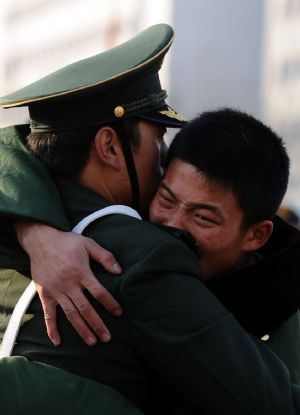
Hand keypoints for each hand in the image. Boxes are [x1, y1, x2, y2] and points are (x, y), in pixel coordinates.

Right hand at [14, 222, 122, 345]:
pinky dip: (52, 329)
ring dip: (81, 329)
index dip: (110, 304)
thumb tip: (119, 271)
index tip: (119, 313)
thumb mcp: (88, 244)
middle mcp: (69, 284)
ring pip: (70, 314)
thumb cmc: (67, 242)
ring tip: (92, 342)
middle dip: (97, 324)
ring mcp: (56, 291)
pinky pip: (48, 314)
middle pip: (86, 308)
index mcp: (81, 272)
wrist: (40, 240)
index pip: (99, 292)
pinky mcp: (44, 294)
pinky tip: (58, 342)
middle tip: (107, 338)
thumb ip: (105, 257)